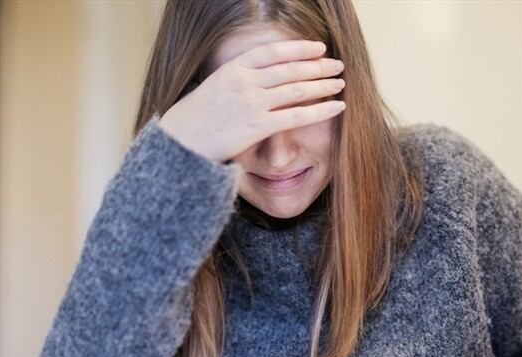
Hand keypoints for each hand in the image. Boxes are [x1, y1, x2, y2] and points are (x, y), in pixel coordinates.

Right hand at [158, 39, 345, 162]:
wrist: (180, 143)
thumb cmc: (194, 119)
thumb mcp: (213, 86)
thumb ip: (237, 79)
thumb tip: (260, 77)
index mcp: (233, 69)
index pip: (273, 52)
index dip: (299, 48)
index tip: (318, 48)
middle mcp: (245, 82)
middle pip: (290, 68)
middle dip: (318, 65)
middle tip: (337, 65)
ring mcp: (252, 103)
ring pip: (297, 89)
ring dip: (323, 84)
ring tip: (340, 83)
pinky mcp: (258, 126)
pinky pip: (297, 116)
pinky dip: (321, 109)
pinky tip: (337, 106)